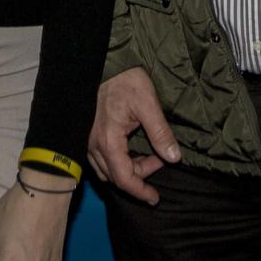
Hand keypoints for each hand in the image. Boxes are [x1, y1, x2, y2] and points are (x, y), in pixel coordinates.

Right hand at [86, 68, 181, 204]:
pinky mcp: (87, 133)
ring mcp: (87, 139)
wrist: (104, 61)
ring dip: (128, 169)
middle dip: (138, 177)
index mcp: (108, 140)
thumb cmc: (125, 79)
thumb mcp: (148, 104)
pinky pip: (100, 158)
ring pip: (106, 169)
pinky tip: (132, 149)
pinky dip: (117, 161)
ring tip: (149, 156)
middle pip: (115, 176)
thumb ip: (161, 133)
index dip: (140, 191)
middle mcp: (93, 144)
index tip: (155, 198)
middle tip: (160, 162)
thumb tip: (174, 158)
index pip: (123, 178)